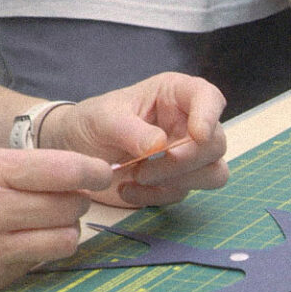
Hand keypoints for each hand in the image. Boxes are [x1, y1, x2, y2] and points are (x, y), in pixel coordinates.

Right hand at [0, 147, 112, 291]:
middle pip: (72, 207)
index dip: (93, 172)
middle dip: (75, 203)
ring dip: (62, 232)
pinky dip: (35, 255)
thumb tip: (70, 174)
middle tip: (62, 202)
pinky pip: (36, 264)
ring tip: (40, 226)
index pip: (64, 169)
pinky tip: (12, 247)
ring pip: (64, 240)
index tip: (101, 174)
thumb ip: (12, 169)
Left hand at [42, 73, 230, 207]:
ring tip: (137, 177)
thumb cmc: (91, 122)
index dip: (209, 116)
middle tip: (144, 168)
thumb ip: (130, 129)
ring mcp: (187, 154)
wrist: (74, 152)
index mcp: (175, 95)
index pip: (209, 98)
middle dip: (183, 161)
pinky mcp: (178, 181)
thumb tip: (159, 146)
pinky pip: (184, 194)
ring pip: (213, 173)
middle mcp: (188, 123)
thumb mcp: (103, 119)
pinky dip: (155, 196)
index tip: (197, 135)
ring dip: (177, 181)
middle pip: (216, 144)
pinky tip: (128, 189)